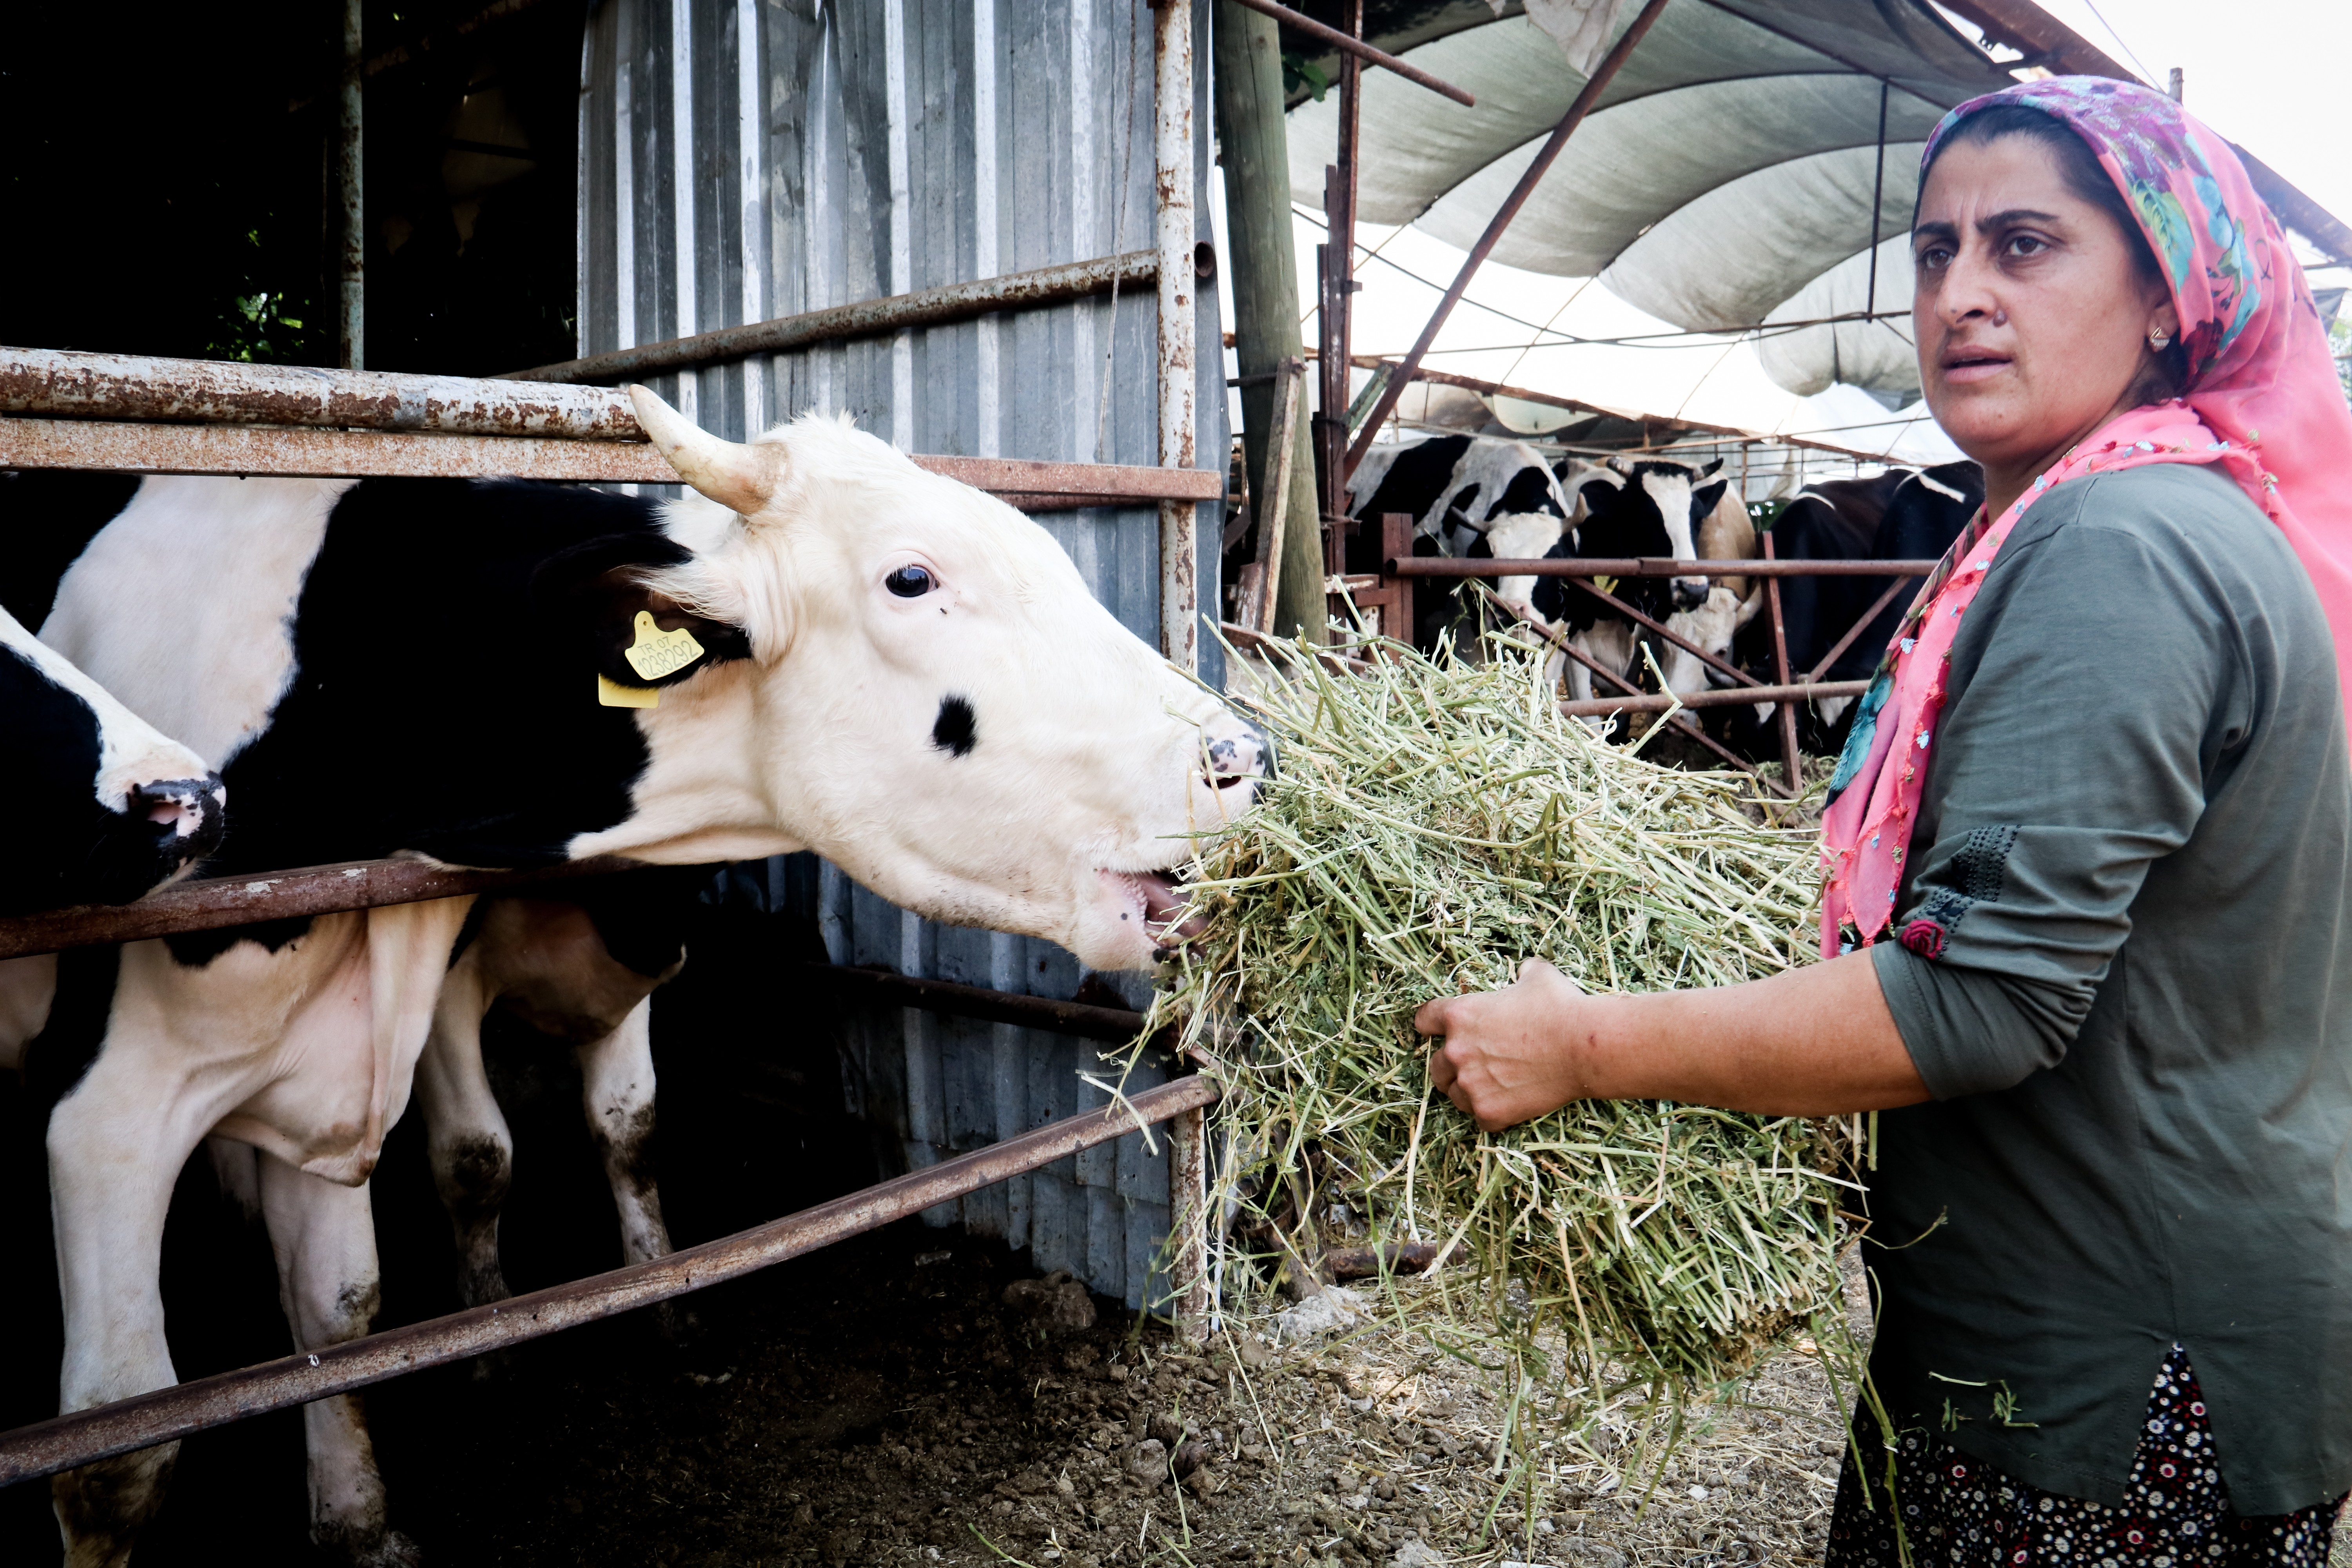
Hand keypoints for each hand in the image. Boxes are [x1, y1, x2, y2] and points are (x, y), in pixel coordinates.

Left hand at [1414, 957, 1595, 1131]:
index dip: (1431, 1025)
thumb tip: (1526, 969)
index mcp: (1460, 1015)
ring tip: (1490, 1087)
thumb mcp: (1539, 977)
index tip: (1436, 1031)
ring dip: (1467, 1091)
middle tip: (1471, 1065)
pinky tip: (1509, 1104)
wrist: (1584, 1048)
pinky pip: (1480, 1119)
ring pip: (1454, 1095)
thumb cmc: (1561, 1008)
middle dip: (1450, 1065)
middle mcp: (1457, 1051)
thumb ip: (1523, 973)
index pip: (1424, 1020)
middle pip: (1435, 1065)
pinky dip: (1492, 1113)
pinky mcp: (1489, 1111)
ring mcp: (1471, 1084)